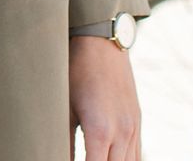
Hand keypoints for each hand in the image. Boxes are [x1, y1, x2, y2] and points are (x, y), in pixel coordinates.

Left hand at [69, 36, 139, 159]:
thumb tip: (55, 156)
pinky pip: (137, 156)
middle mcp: (122, 133)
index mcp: (100, 130)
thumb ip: (64, 141)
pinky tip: (112, 159)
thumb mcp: (64, 107)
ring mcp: (134, 129)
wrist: (101, 44)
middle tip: (85, 159)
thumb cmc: (76, 72)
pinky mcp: (137, 123)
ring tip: (95, 158)